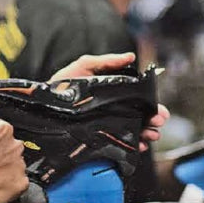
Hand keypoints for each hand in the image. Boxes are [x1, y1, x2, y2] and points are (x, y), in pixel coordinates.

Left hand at [48, 53, 164, 151]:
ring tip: (150, 135)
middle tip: (157, 122)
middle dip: (153, 120)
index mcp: (115, 93)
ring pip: (134, 130)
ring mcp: (107, 124)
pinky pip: (119, 144)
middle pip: (140, 116)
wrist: (44, 104)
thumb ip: (106, 61)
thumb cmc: (64, 84)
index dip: (152, 105)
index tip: (159, 110)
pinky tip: (137, 145)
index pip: (139, 100)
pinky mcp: (98, 138)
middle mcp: (114, 110)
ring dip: (146, 134)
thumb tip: (131, 56)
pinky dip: (132, 145)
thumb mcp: (84, 66)